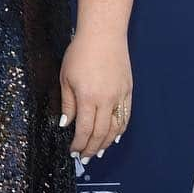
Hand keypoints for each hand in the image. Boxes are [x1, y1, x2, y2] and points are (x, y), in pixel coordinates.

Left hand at [59, 28, 131, 160]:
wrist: (103, 34)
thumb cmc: (80, 52)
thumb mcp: (66, 78)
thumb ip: (68, 103)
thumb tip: (67, 124)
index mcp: (88, 98)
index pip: (84, 130)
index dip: (79, 144)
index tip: (73, 152)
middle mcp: (106, 100)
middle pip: (100, 133)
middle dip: (91, 148)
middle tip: (85, 158)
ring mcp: (119, 96)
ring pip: (115, 127)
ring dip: (106, 142)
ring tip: (98, 152)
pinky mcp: (128, 90)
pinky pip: (125, 115)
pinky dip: (120, 129)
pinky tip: (114, 136)